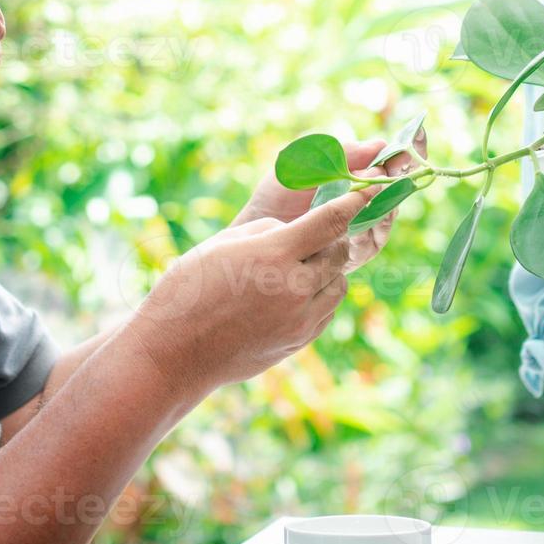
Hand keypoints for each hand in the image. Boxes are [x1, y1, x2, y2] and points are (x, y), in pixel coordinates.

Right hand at [125, 185, 376, 400]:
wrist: (176, 353)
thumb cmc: (189, 290)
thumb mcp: (224, 244)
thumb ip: (267, 231)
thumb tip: (296, 234)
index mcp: (274, 255)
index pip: (331, 220)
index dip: (355, 201)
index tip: (368, 190)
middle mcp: (294, 287)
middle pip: (340, 252)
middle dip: (335, 237)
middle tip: (319, 231)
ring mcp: (300, 319)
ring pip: (339, 283)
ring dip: (329, 269)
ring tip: (300, 265)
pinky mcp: (299, 340)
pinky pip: (327, 310)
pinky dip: (320, 295)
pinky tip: (293, 292)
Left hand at [234, 128, 427, 269]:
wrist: (255, 232)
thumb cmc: (276, 195)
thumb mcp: (304, 162)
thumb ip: (338, 152)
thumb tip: (379, 144)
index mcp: (355, 177)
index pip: (390, 162)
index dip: (407, 149)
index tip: (416, 135)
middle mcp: (363, 203)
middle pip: (398, 187)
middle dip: (404, 173)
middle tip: (402, 164)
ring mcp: (361, 228)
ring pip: (390, 214)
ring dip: (390, 200)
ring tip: (381, 186)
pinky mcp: (353, 254)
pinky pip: (373, 241)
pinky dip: (373, 227)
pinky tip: (364, 217)